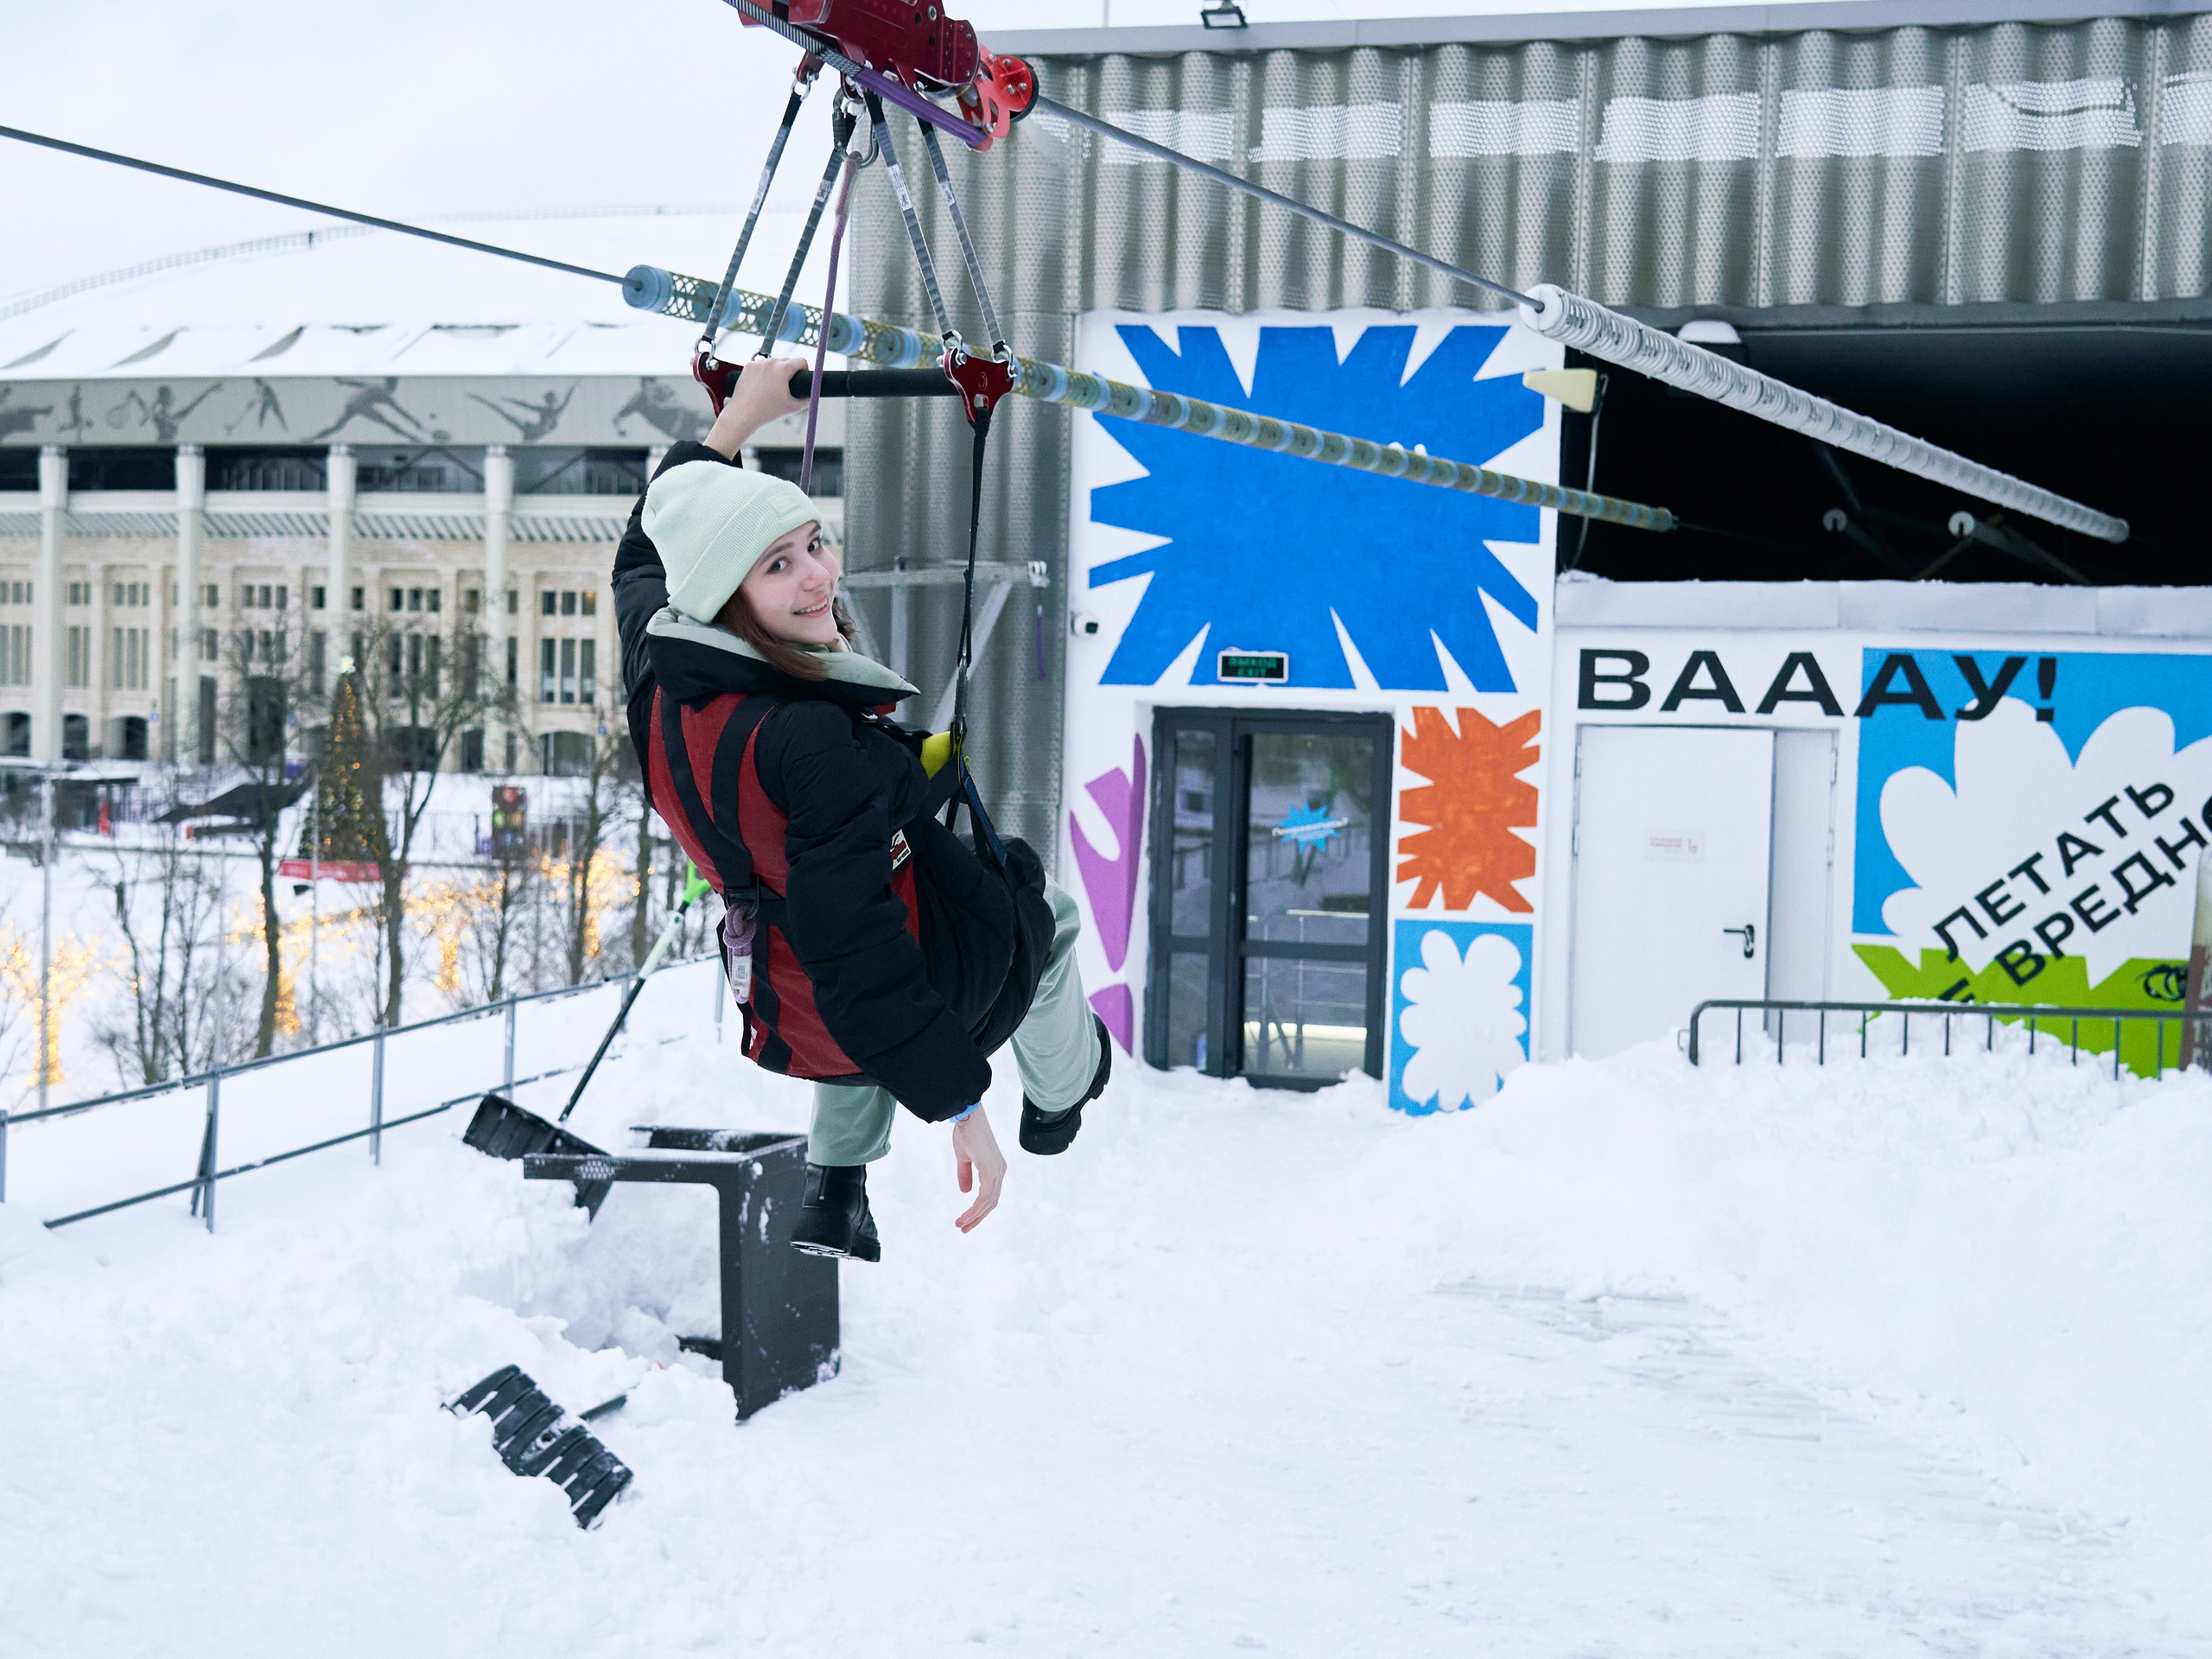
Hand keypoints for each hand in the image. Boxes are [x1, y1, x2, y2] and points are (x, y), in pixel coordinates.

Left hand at [703, 356, 810, 459]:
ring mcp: (758, 363)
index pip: (801, 361)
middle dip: (790, 370)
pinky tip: (761, 385)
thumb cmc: (768, 411)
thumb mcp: (793, 407)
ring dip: (777, 371)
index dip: (805, 370)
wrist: (743, 414)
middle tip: (787, 386)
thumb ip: (808, 398)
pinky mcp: (748, 365)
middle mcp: (770, 362)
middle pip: (788, 360)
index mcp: (783, 369)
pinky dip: (764, 373)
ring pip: (774, 362)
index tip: (802, 378)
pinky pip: (761, 365)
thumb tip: (815, 391)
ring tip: (773, 387)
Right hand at [950, 1106, 1004, 1233]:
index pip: (991, 1195)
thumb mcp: (964, 1157)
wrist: (967, 1116)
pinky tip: (966, 1216)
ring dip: (974, 1216)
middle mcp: (1000, 1171)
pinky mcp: (990, 1169)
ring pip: (989, 1202)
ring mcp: (997, 1170)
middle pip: (992, 1202)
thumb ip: (965, 1174)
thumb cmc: (966, 1132)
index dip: (979, 1210)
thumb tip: (965, 1192)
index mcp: (995, 1168)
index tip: (965, 1220)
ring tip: (961, 1225)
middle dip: (978, 1218)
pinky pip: (985, 1195)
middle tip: (963, 1229)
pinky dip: (975, 1208)